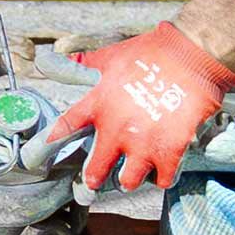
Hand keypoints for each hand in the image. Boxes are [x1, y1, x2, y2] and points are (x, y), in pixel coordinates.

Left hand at [50, 22, 234, 193]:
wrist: (189, 55)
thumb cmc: (150, 52)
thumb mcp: (110, 55)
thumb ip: (84, 63)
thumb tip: (59, 59)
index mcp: (98, 105)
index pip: (65, 129)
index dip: (52, 143)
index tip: (45, 154)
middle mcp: (116, 130)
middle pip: (95, 172)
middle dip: (95, 178)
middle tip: (97, 178)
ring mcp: (143, 144)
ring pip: (128, 182)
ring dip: (130, 179)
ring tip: (134, 173)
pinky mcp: (169, 150)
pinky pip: (162, 179)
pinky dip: (162, 176)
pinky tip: (162, 168)